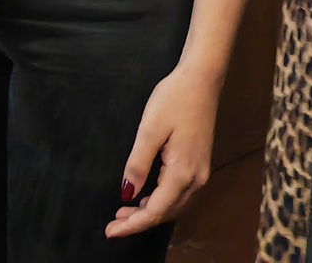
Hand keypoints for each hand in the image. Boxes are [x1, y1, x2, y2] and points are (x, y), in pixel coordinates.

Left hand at [106, 64, 218, 237]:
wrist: (201, 80)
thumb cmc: (174, 99)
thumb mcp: (149, 129)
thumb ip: (138, 164)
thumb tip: (126, 193)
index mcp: (183, 172)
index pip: (156, 210)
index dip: (133, 224)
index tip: (110, 232)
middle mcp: (196, 178)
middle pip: (166, 213)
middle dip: (139, 222)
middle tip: (113, 224)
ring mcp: (201, 172)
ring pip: (174, 206)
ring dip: (150, 213)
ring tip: (124, 213)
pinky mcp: (199, 164)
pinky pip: (179, 194)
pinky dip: (161, 201)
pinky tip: (145, 197)